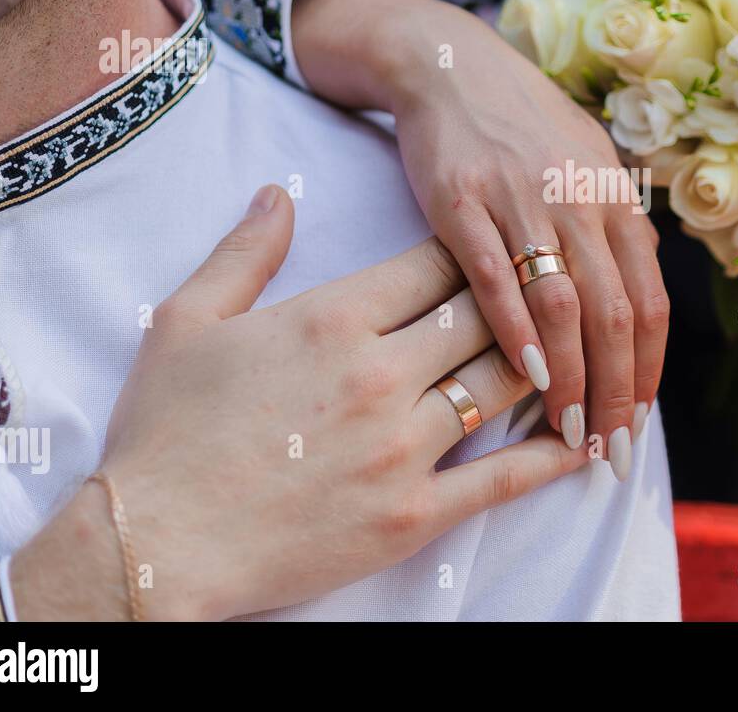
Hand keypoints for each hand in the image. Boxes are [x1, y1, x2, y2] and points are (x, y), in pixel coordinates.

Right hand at [11, 185, 587, 620]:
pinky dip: (552, 455)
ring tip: (577, 347)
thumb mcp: (185, 322)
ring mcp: (404, 446)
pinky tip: (585, 436)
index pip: (438, 260)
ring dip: (546, 362)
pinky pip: (504, 478)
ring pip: (504, 384)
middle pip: (486, 313)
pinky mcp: (414, 514)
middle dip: (523, 294)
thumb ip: (245, 251)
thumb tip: (279, 192)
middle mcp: (382, 373)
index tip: (502, 239)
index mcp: (334, 317)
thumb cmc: (163, 431)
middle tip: (551, 286)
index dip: (479, 246)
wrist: (153, 544)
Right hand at [293, 0, 669, 479]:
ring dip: (572, 377)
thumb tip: (640, 303)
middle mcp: (581, 201)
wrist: (450, 66)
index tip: (637, 423)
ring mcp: (523, 199)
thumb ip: (616, 231)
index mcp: (616, 201)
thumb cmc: (524, 129)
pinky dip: (515, 328)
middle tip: (609, 451)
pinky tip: (526, 374)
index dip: (648, 372)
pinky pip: (496, 274)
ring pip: (563, 303)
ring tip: (568, 430)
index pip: (650, 304)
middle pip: (615, 316)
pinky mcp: (463, 199)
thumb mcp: (589, 167)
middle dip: (616, 393)